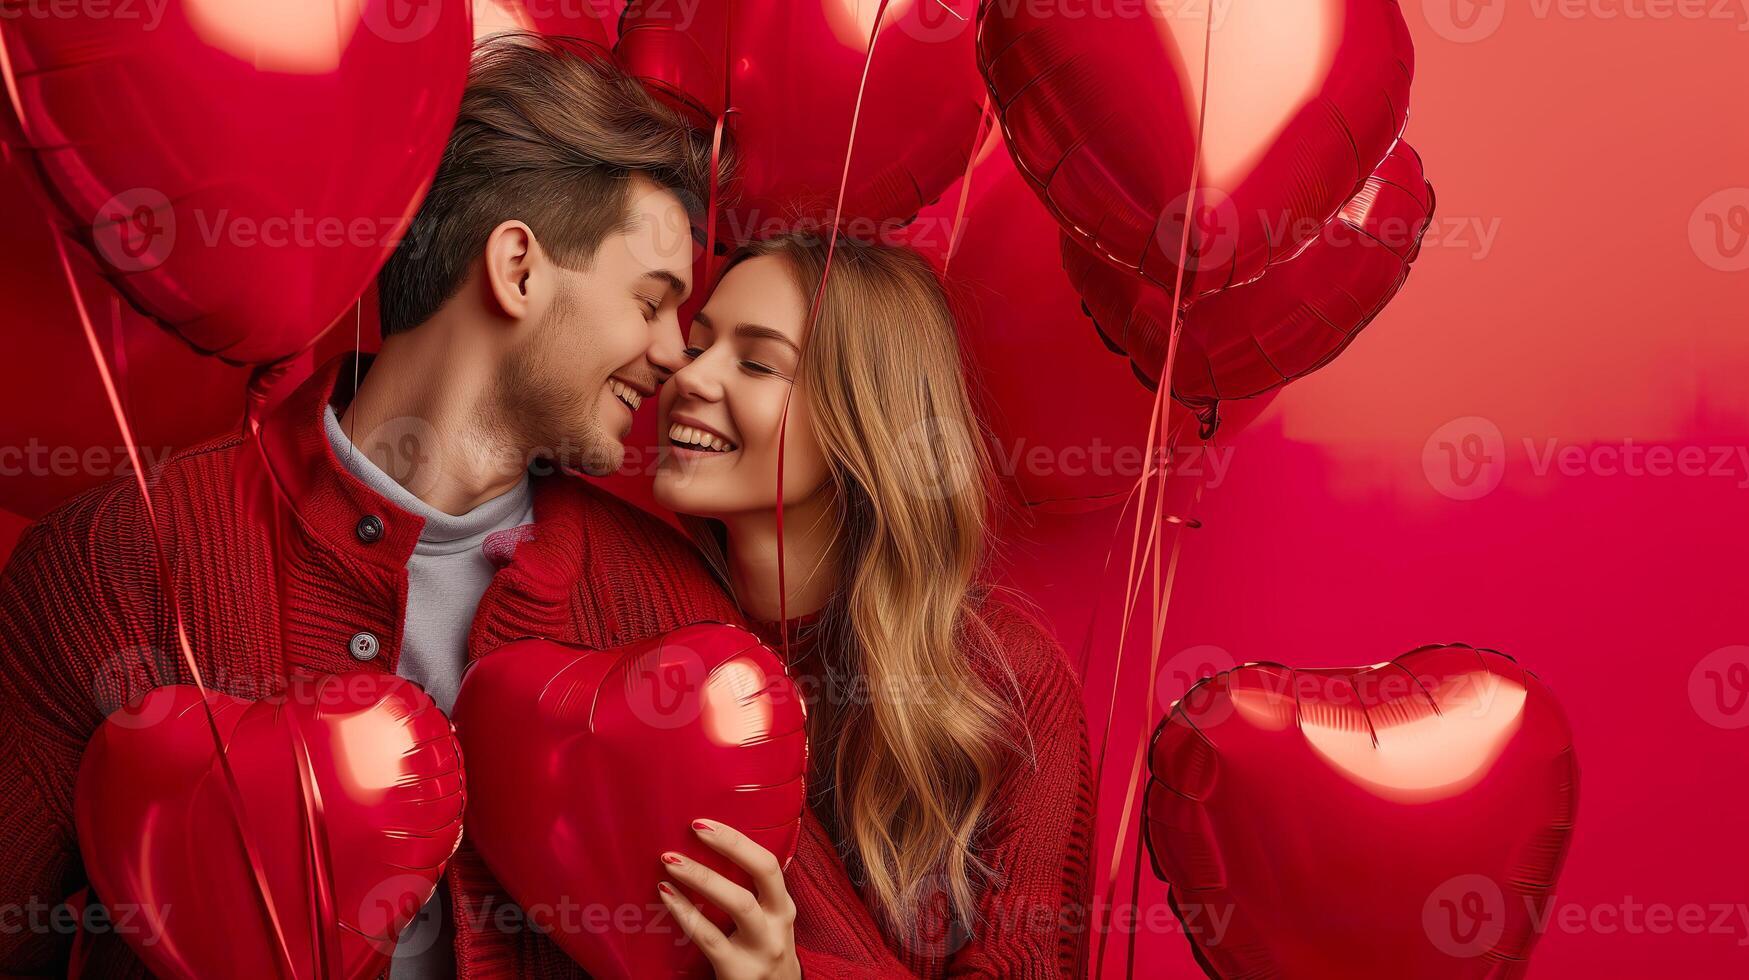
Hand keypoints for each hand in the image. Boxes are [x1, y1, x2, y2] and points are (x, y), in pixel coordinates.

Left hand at [658, 817, 801, 979]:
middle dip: (730, 845)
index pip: (768, 864)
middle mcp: (778, 924)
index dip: (738, 840)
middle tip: (694, 828)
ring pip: (738, 904)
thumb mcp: (769, 921)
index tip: (705, 822)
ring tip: (671, 861)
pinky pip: (709, 937)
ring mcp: (762, 949)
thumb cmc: (762, 952)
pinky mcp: (739, 971)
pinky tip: (666, 895)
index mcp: (783, 907)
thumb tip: (708, 854)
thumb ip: (752, 894)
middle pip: (762, 874)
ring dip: (703, 877)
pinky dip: (685, 912)